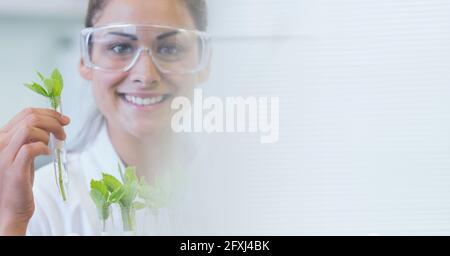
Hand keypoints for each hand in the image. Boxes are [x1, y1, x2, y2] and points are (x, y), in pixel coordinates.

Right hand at [0, 108, 69, 234]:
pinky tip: (48, 154)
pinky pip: (31, 148)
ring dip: (49, 133)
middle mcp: (0, 143)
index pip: (26, 113)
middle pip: (30, 117)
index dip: (49, 113)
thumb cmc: (18, 183)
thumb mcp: (23, 155)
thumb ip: (31, 139)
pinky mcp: (13, 169)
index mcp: (3, 137)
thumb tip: (53, 123)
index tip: (63, 119)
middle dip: (53, 120)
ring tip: (56, 143)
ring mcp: (4, 156)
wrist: (10, 209)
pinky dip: (44, 147)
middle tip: (64, 130)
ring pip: (30, 128)